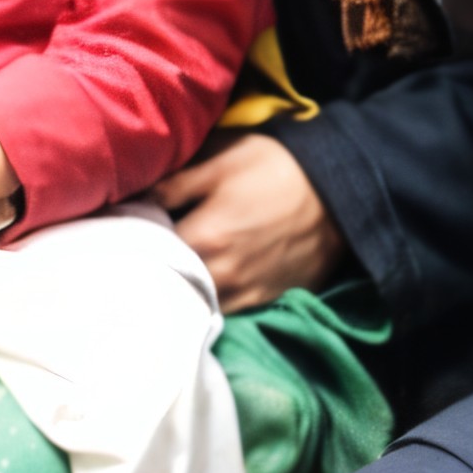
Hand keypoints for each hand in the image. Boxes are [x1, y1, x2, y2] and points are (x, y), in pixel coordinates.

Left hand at [149, 131, 347, 306]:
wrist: (340, 191)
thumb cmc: (276, 167)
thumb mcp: (222, 160)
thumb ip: (174, 183)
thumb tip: (133, 198)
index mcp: (204, 237)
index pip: (150, 250)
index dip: (138, 239)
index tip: (131, 229)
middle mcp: (222, 275)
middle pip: (173, 284)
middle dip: (158, 269)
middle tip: (149, 253)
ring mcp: (247, 294)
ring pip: (199, 304)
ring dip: (185, 290)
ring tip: (177, 272)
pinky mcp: (268, 300)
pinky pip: (228, 312)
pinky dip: (213, 302)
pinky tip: (209, 285)